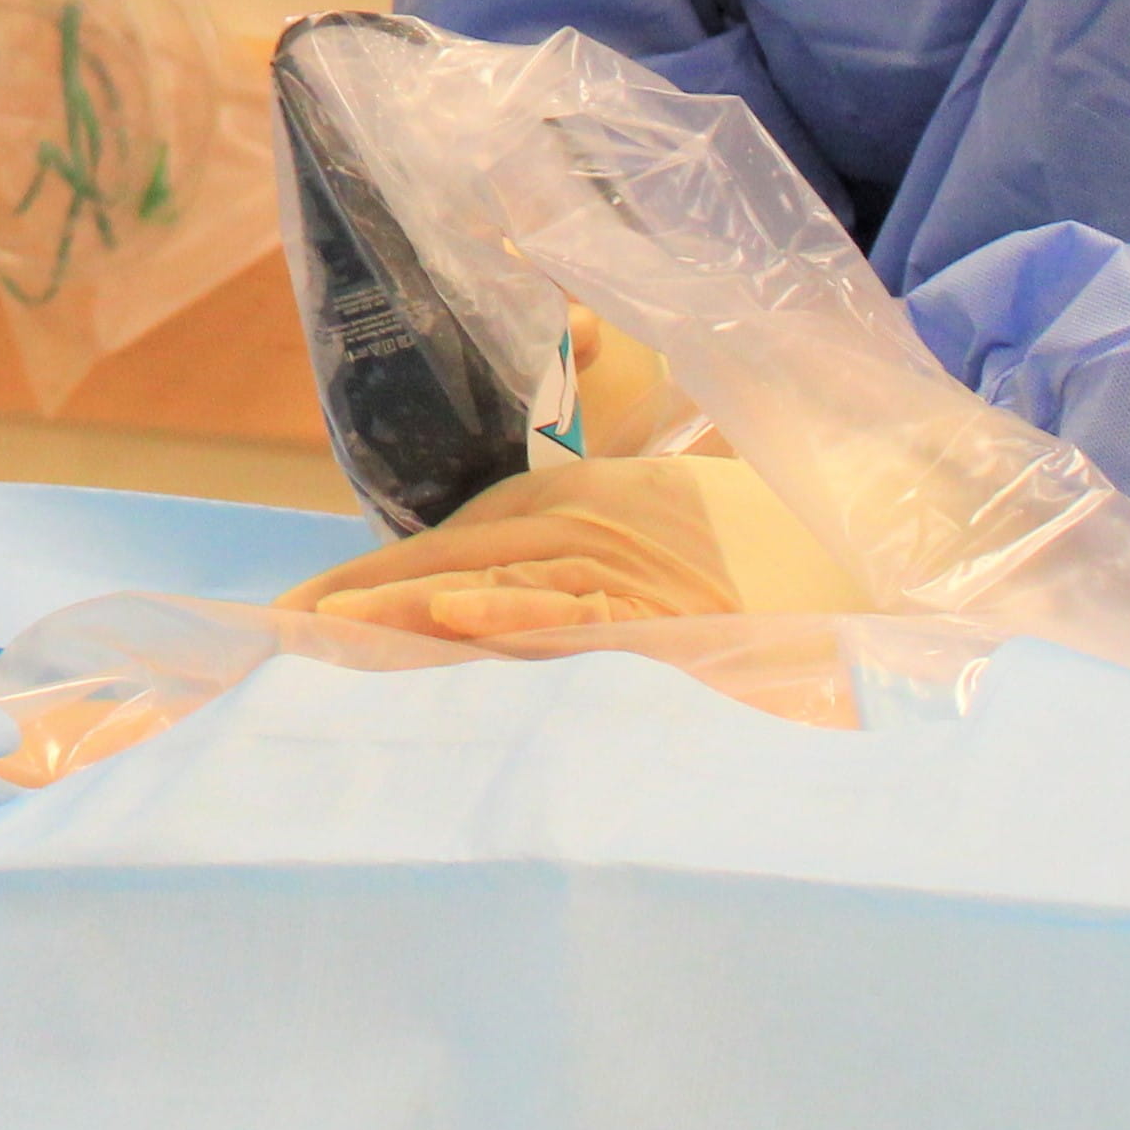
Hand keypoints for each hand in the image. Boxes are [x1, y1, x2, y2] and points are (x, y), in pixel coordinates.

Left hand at [273, 456, 861, 641]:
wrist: (855, 527)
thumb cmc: (739, 537)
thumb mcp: (635, 518)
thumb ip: (560, 542)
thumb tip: (478, 573)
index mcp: (565, 496)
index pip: (439, 539)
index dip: (359, 577)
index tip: (288, 613)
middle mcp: (581, 521)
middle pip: (445, 560)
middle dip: (356, 600)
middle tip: (275, 633)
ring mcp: (622, 564)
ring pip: (493, 582)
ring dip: (405, 608)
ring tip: (326, 628)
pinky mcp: (663, 606)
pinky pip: (574, 609)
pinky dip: (510, 608)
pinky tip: (448, 612)